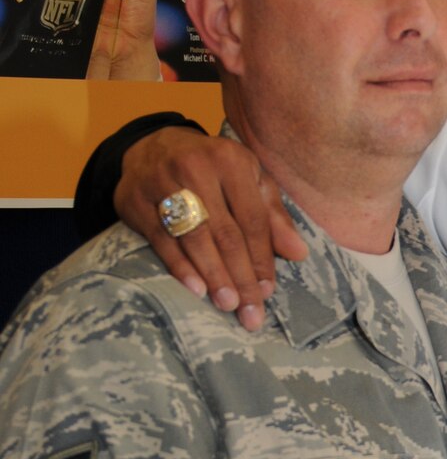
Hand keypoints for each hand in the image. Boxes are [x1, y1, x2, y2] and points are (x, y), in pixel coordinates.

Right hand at [117, 126, 306, 329]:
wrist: (152, 147)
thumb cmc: (212, 170)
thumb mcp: (249, 181)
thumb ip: (273, 217)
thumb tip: (299, 253)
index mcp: (231, 160)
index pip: (252, 219)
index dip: (261, 258)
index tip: (267, 291)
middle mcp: (196, 168)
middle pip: (226, 233)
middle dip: (240, 276)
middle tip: (250, 311)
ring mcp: (162, 182)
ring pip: (194, 238)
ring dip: (214, 275)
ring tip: (228, 304)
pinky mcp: (136, 200)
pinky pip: (161, 240)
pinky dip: (180, 267)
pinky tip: (196, 289)